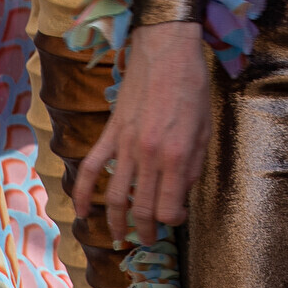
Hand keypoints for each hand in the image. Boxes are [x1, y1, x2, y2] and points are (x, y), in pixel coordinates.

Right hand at [73, 21, 209, 246]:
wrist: (166, 48)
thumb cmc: (192, 85)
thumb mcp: (204, 128)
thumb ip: (194, 165)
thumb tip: (182, 194)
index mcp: (177, 155)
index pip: (169, 208)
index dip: (173, 220)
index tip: (177, 219)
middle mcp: (149, 155)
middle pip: (142, 208)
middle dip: (146, 230)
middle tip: (148, 239)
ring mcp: (126, 145)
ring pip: (115, 196)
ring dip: (116, 222)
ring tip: (120, 236)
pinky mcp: (110, 133)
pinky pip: (92, 168)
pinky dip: (83, 193)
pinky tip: (82, 212)